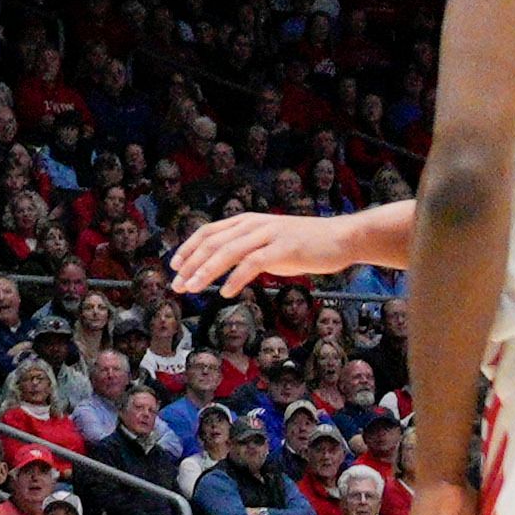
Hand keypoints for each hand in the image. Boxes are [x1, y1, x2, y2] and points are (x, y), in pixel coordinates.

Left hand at [168, 212, 371, 297]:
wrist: (339, 239)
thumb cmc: (303, 245)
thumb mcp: (268, 244)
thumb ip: (246, 252)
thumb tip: (221, 268)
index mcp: (247, 221)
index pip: (208, 232)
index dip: (188, 249)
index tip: (174, 267)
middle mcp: (254, 224)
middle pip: (213, 242)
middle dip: (191, 264)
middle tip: (178, 285)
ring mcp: (269, 234)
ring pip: (229, 251)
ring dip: (207, 271)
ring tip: (193, 288)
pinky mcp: (284, 248)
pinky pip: (253, 263)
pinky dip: (237, 278)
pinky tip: (227, 292)